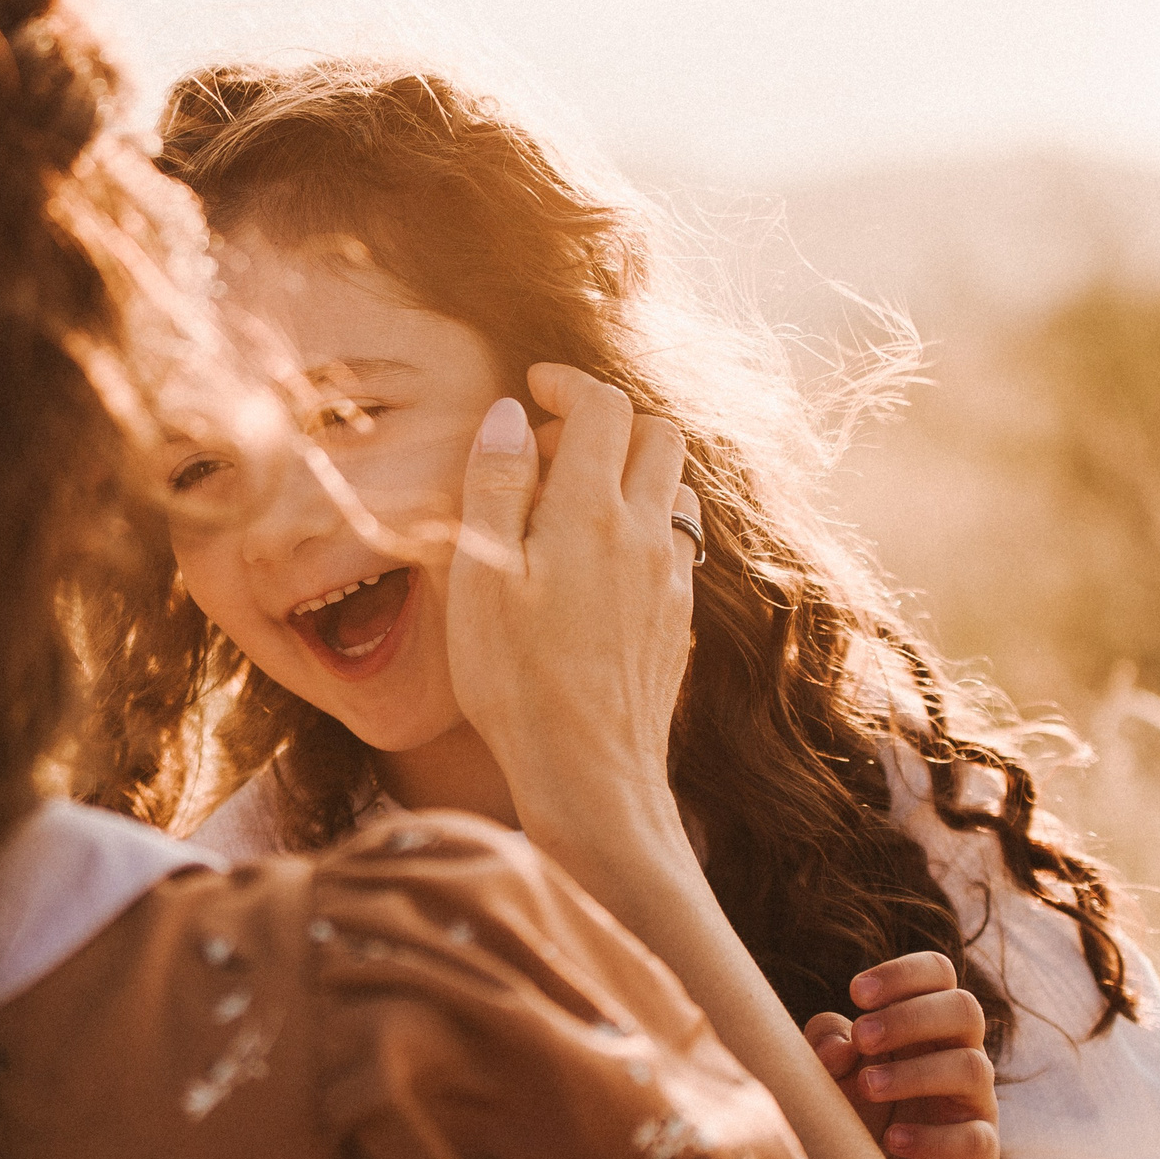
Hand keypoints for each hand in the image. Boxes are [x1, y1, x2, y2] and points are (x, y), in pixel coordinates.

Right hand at [448, 362, 694, 834]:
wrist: (590, 775)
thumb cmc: (517, 681)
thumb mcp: (481, 578)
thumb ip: (495, 485)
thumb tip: (508, 415)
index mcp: (591, 511)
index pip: (603, 406)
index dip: (567, 383)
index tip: (533, 389)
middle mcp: (645, 532)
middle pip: (656, 433)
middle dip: (605, 421)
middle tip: (546, 452)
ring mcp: (671, 576)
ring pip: (673, 486)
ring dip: (629, 473)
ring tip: (569, 505)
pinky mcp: (679, 617)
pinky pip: (676, 541)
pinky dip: (644, 523)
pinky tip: (599, 562)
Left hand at [805, 951, 998, 1158]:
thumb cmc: (858, 1112)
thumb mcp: (832, 1073)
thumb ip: (825, 1045)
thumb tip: (839, 1048)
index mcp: (927, 1024)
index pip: (938, 974)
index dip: (903, 973)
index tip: (856, 993)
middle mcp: (959, 1054)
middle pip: (965, 1009)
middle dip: (910, 1017)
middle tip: (862, 1039)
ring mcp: (975, 1104)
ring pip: (972, 1068)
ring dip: (915, 1073)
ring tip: (868, 1088)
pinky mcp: (979, 1155)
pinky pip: (975, 1139)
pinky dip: (932, 1138)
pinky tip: (893, 1140)